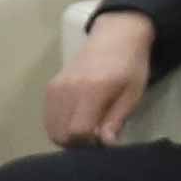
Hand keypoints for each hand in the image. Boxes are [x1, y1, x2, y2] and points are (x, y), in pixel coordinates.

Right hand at [44, 12, 156, 149]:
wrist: (116, 36)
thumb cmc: (130, 66)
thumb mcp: (133, 94)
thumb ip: (116, 119)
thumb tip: (105, 144)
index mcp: (92, 90)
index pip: (77, 131)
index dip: (89, 143)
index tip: (102, 140)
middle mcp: (69, 89)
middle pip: (60, 133)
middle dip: (77, 143)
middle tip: (95, 136)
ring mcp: (56, 87)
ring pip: (51, 128)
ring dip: (67, 136)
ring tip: (86, 128)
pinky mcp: (51, 86)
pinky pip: (48, 117)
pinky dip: (59, 125)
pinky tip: (76, 120)